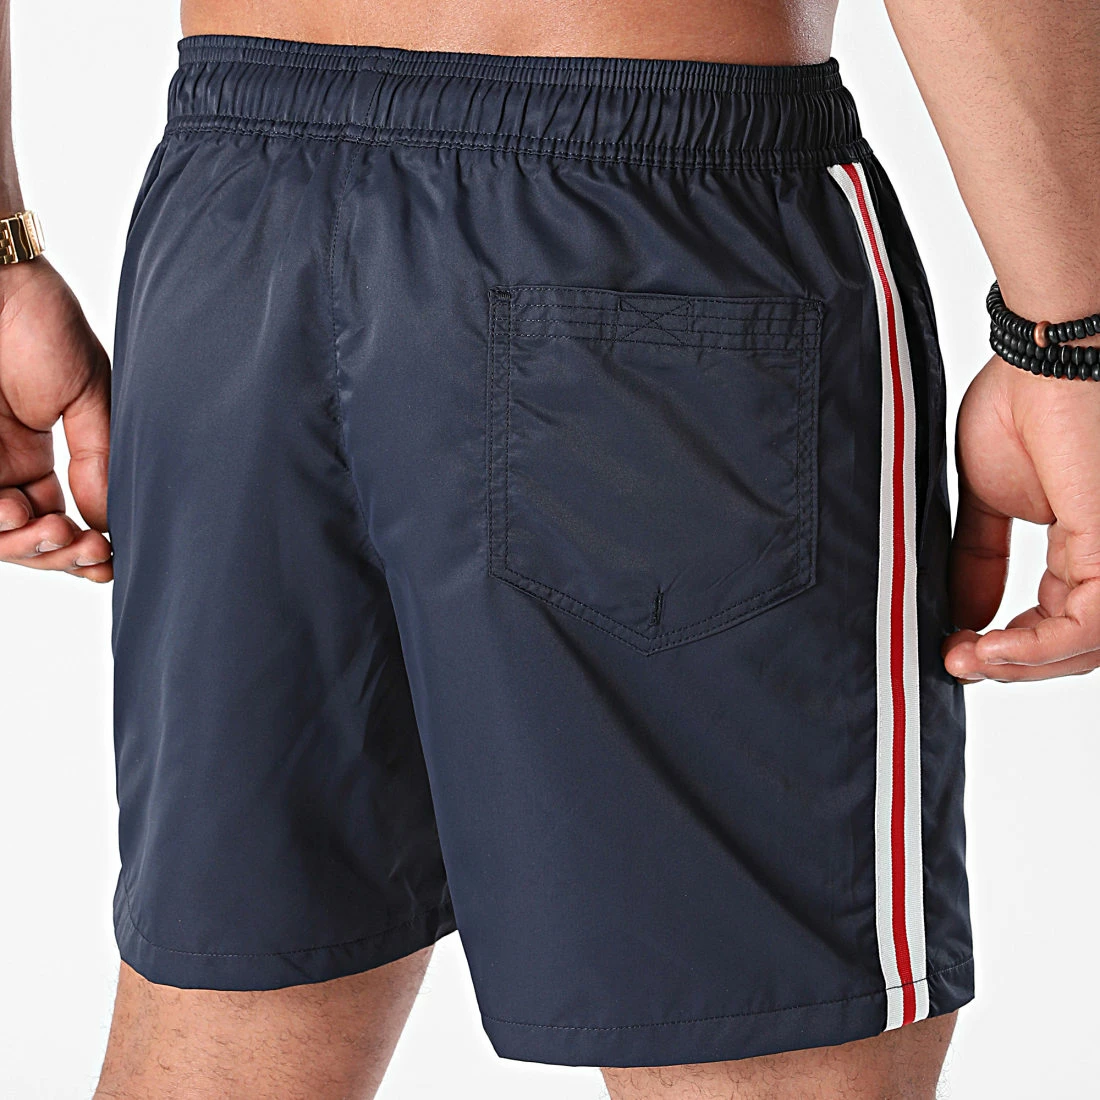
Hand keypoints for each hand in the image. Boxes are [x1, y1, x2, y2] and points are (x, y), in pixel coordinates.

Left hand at [0, 256, 112, 580]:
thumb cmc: (38, 319)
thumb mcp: (88, 393)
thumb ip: (97, 458)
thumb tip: (109, 519)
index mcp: (34, 453)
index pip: (58, 518)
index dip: (82, 549)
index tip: (109, 555)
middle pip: (28, 539)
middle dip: (59, 555)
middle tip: (88, 550)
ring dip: (30, 548)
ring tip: (56, 532)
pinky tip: (21, 513)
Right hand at [943, 355, 1099, 681]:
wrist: (1043, 358)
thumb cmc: (1024, 401)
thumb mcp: (987, 498)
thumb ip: (977, 560)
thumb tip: (961, 616)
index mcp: (1084, 544)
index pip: (1056, 622)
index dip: (1007, 647)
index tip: (953, 649)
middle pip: (1072, 644)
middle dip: (1012, 664)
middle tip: (956, 661)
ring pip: (1083, 646)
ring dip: (1019, 664)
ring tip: (965, 657)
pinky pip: (1084, 626)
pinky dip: (1033, 648)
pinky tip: (985, 646)